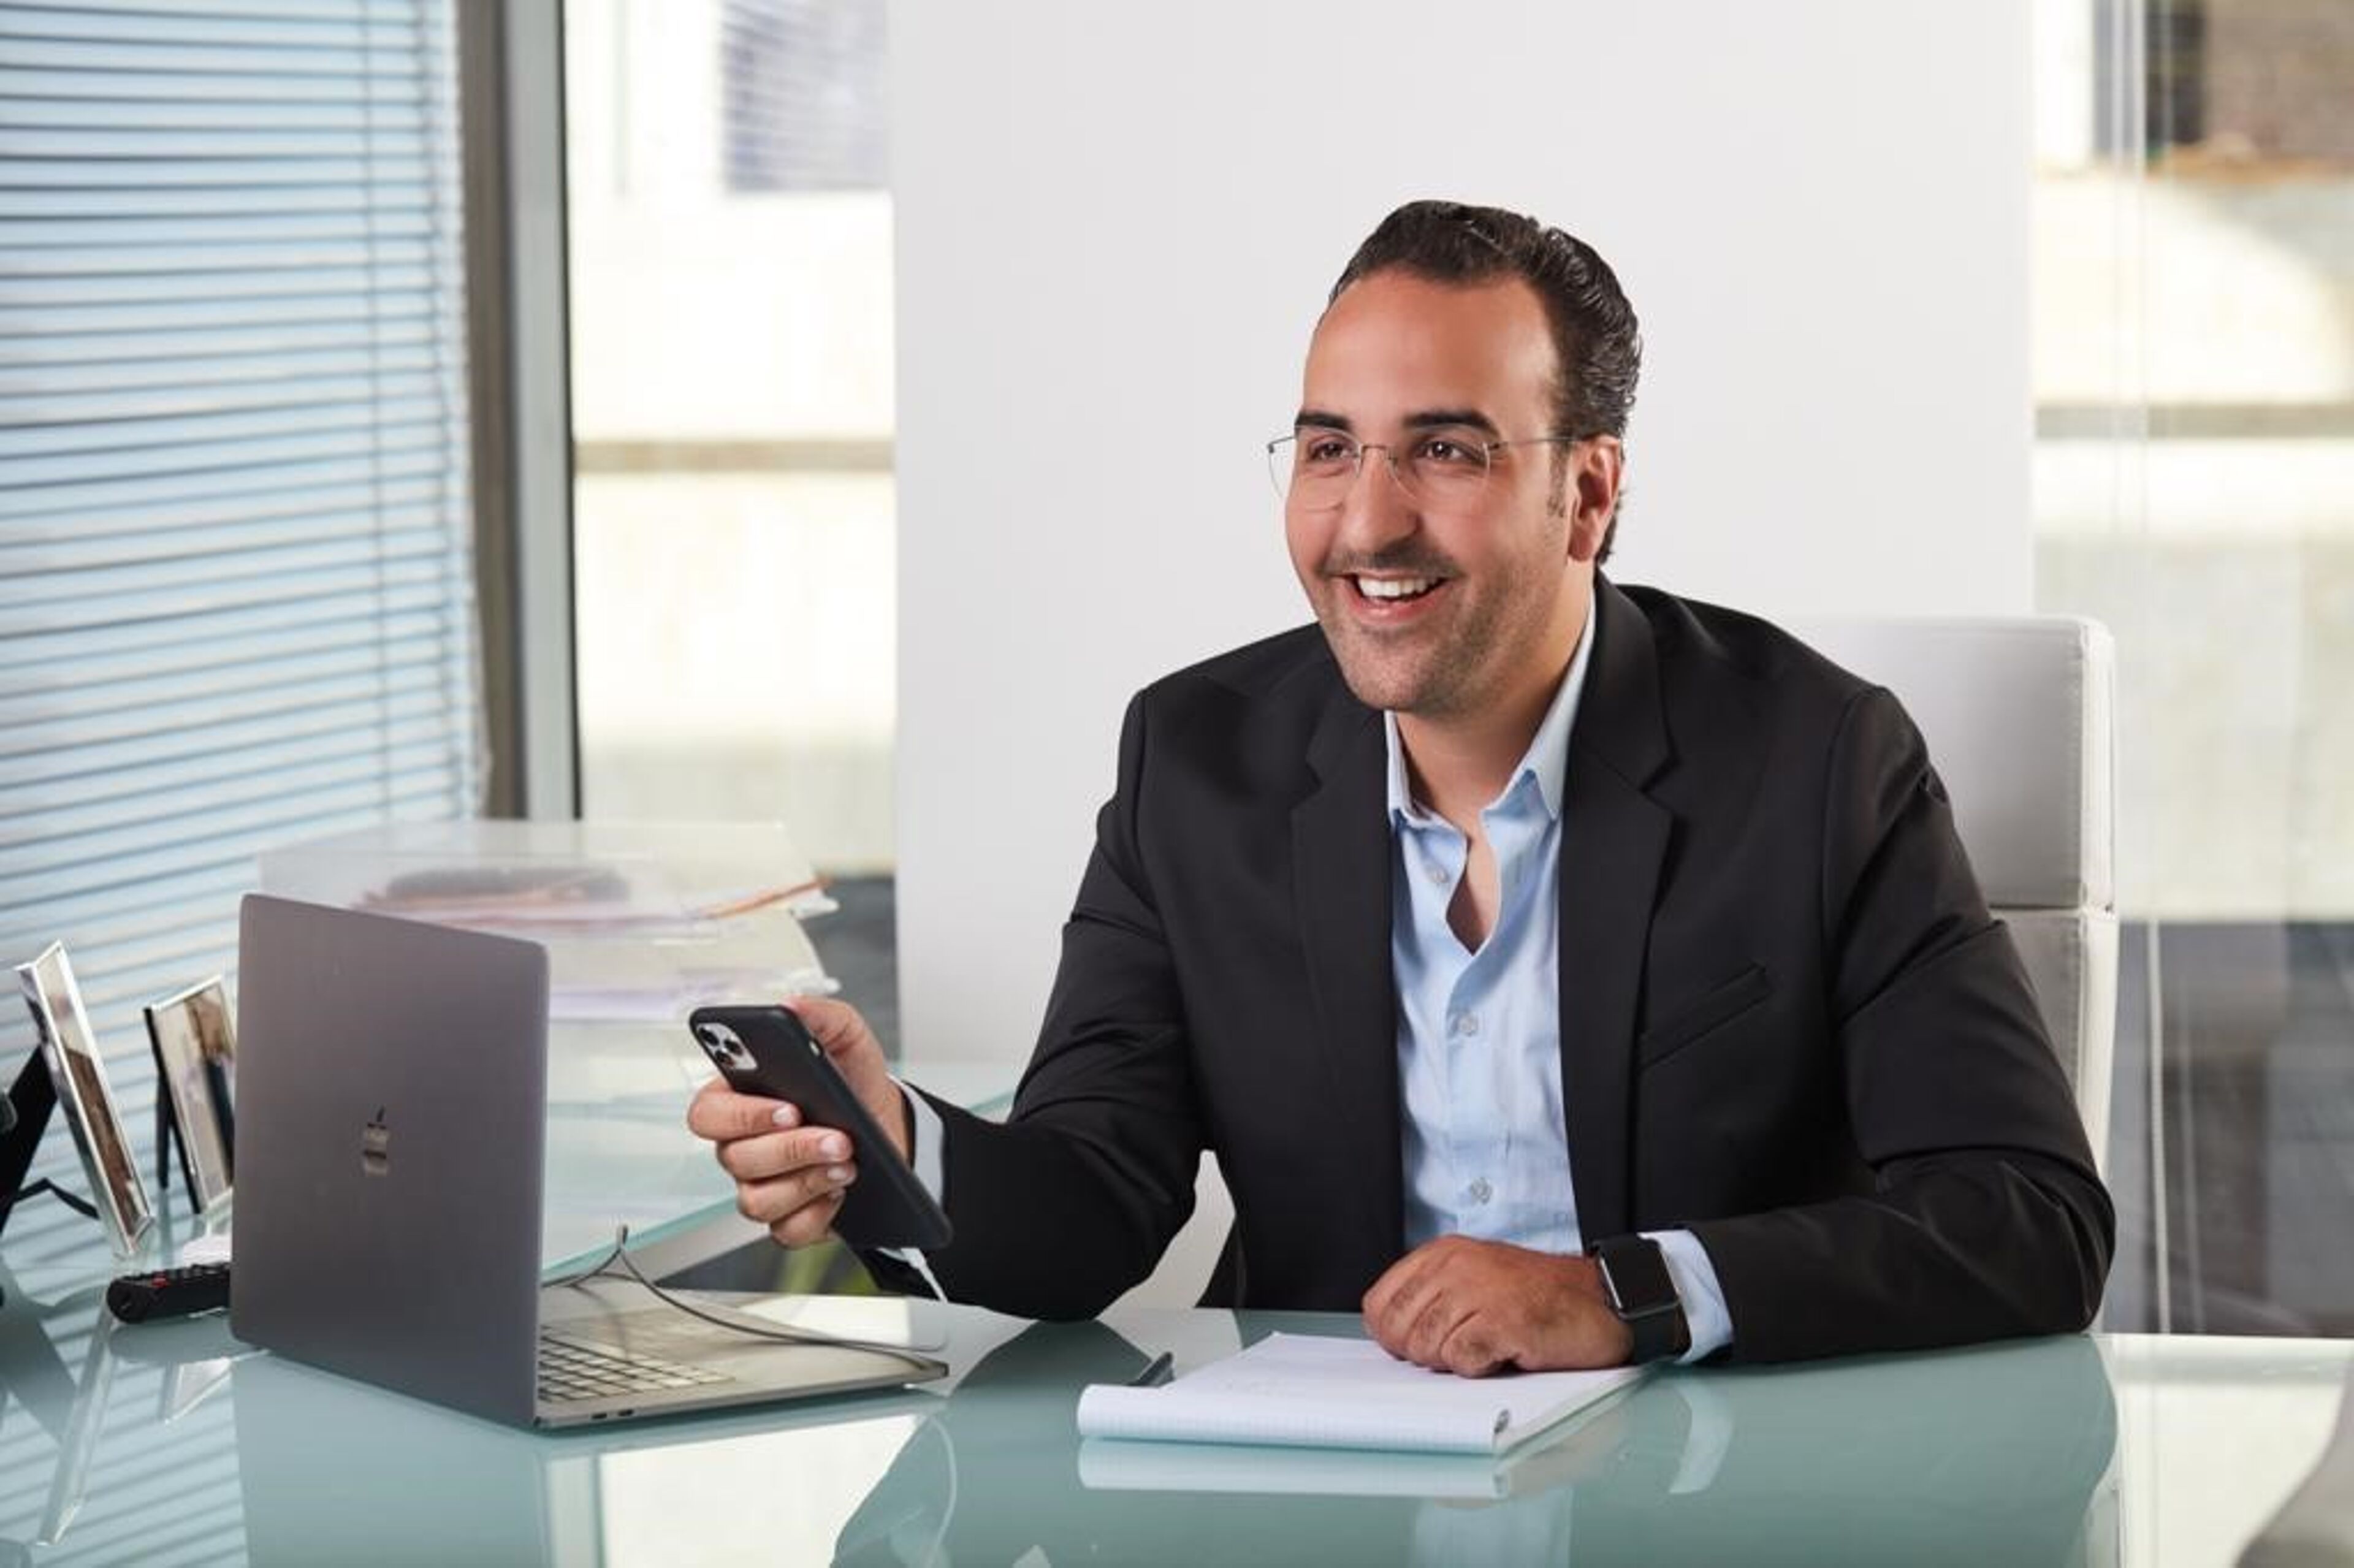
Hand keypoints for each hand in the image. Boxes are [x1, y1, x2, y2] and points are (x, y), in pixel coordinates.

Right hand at [684, 997, 910, 1247]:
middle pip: (735, 1160)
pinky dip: (817, 1214)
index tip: (787, 1107)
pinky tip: (841, 1192)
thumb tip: (790, 1005)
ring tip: (848, 1161)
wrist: (891, 1126)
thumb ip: (821, 1015)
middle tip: (838, 1137)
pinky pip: (785, 1230)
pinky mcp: (788, 1218)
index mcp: (742, 1099)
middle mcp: (742, 1147)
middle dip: (791, 1150)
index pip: (707, 1113)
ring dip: (808, 1181)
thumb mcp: (847, 1038)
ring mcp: (762, 1186)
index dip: (741, 1115)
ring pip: (756, 1200)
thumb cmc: (854, 1082)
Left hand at [1362, 1236, 1632, 1375]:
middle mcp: (1456, 1266)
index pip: (1381, 1303)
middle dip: (1420, 1353)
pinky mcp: (1503, 1321)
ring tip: (1489, 1348)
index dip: (1393, 1336)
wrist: (1604, 1299)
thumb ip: (1433, 1300)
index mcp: (1443, 1254)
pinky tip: (1505, 1354)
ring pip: (1426, 1347)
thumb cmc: (1541, 1299)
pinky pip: (1461, 1360)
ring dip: (1454, 1362)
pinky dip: (1479, 1369)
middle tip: (1459, 1351)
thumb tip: (1392, 1338)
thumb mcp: (1476, 1282)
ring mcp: (1479, 1291)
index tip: (1417, 1345)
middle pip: (1398, 1329)